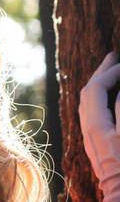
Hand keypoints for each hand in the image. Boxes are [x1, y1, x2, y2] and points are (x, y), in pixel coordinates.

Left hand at [79, 51, 119, 201]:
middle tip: (114, 56)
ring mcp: (90, 138)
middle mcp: (88, 130)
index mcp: (96, 126)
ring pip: (88, 103)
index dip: (110, 72)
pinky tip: (108, 97)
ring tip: (112, 72)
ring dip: (99, 84)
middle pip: (88, 93)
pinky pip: (92, 114)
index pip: (95, 89)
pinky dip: (100, 99)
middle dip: (101, 73)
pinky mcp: (96, 145)